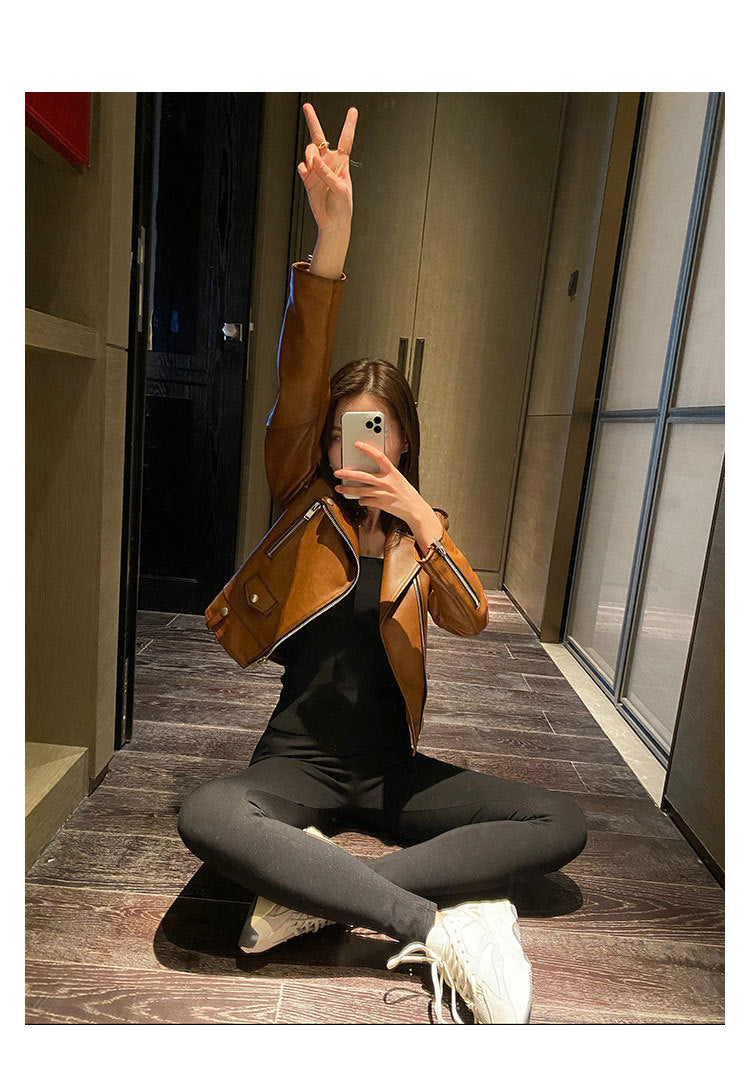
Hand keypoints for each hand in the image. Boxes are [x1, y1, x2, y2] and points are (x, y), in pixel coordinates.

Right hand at [298, 102, 357, 232]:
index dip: (349, 124)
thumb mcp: (340, 188)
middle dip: (312, 121)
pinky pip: (303, 168)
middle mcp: (328, 162)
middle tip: (306, 106)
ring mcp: (316, 170)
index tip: (353, 110)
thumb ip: (327, 173)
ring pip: (309, 152)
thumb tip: (314, 160)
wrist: (333, 223)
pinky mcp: (308, 179)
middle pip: (319, 137)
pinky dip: (303, 168)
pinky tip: (305, 171)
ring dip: (309, 155)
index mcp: (342, 162)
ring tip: (310, 166)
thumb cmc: (342, 206)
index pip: (346, 139)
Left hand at [332, 440, 432, 529]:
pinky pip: (365, 501)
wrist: (414, 508)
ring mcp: (382, 494)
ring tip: (339, 487)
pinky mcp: (380, 504)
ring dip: (348, 489)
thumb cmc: (405, 492)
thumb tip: (369, 471)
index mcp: (392, 472)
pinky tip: (360, 499)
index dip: (368, 449)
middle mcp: (386, 482)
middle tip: (337, 472)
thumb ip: (385, 474)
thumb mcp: (397, 478)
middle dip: (348, 473)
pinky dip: (361, 500)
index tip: (358, 444)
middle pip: (363, 476)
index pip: (379, 457)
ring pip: (360, 491)